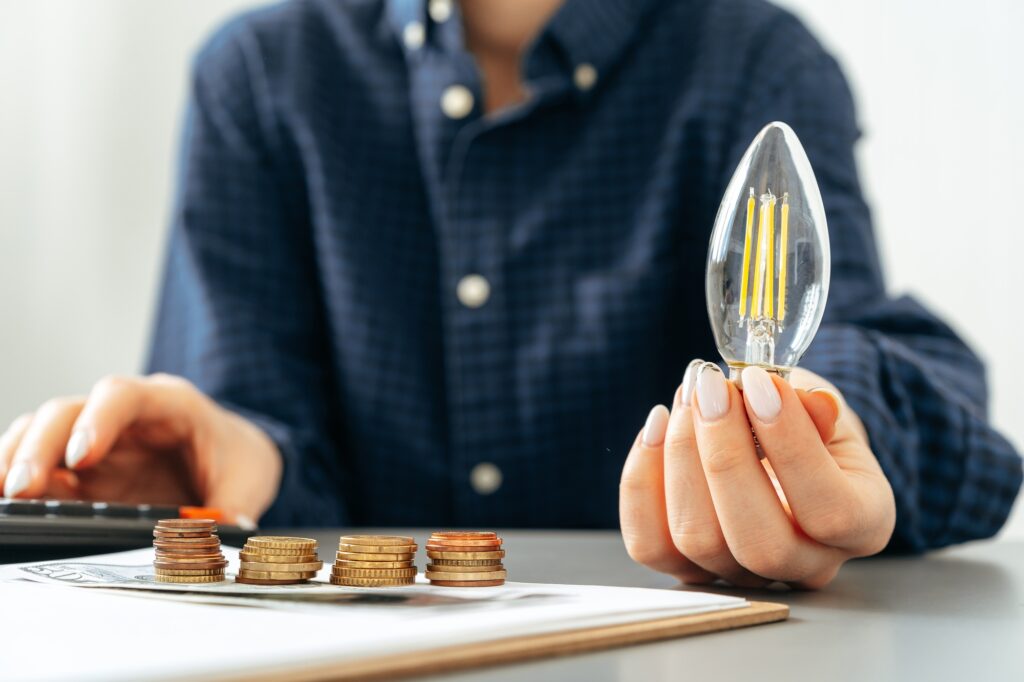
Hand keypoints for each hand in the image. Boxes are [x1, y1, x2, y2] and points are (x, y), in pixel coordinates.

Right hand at [0, 374, 281, 525]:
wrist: (235, 457)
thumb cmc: (236, 459)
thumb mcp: (249, 479)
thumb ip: (236, 505)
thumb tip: (228, 530)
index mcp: (169, 405)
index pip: (123, 396)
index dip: (98, 420)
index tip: (82, 455)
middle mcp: (124, 417)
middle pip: (67, 412)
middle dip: (40, 447)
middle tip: (22, 489)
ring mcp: (98, 442)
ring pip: (42, 433)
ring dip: (17, 461)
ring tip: (4, 498)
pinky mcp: (82, 473)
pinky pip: (41, 468)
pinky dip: (20, 481)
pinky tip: (8, 505)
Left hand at [620, 361, 895, 588]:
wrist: (782, 442)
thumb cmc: (808, 422)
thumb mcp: (826, 406)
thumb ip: (815, 408)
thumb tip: (795, 398)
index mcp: (863, 524)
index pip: (830, 511)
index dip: (790, 446)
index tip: (758, 381)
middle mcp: (808, 563)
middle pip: (759, 543)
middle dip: (724, 455)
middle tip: (710, 388)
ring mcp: (745, 574)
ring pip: (698, 542)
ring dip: (681, 457)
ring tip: (687, 398)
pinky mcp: (689, 567)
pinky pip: (650, 544)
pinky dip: (641, 482)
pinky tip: (656, 427)